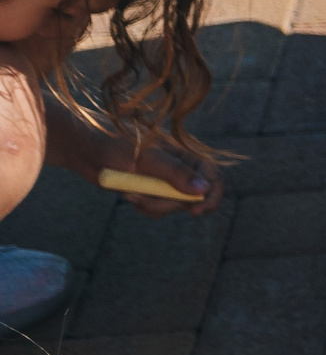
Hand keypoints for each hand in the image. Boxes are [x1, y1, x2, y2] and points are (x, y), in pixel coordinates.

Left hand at [48, 109, 219, 218]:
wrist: (84, 149)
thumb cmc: (114, 144)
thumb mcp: (146, 158)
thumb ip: (175, 173)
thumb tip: (203, 190)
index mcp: (184, 155)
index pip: (212, 176)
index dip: (211, 195)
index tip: (195, 210)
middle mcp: (178, 168)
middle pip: (192, 197)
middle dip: (170, 204)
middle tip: (145, 200)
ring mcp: (164, 180)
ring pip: (174, 205)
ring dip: (154, 206)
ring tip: (131, 195)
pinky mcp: (149, 190)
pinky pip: (157, 208)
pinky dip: (145, 207)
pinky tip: (128, 196)